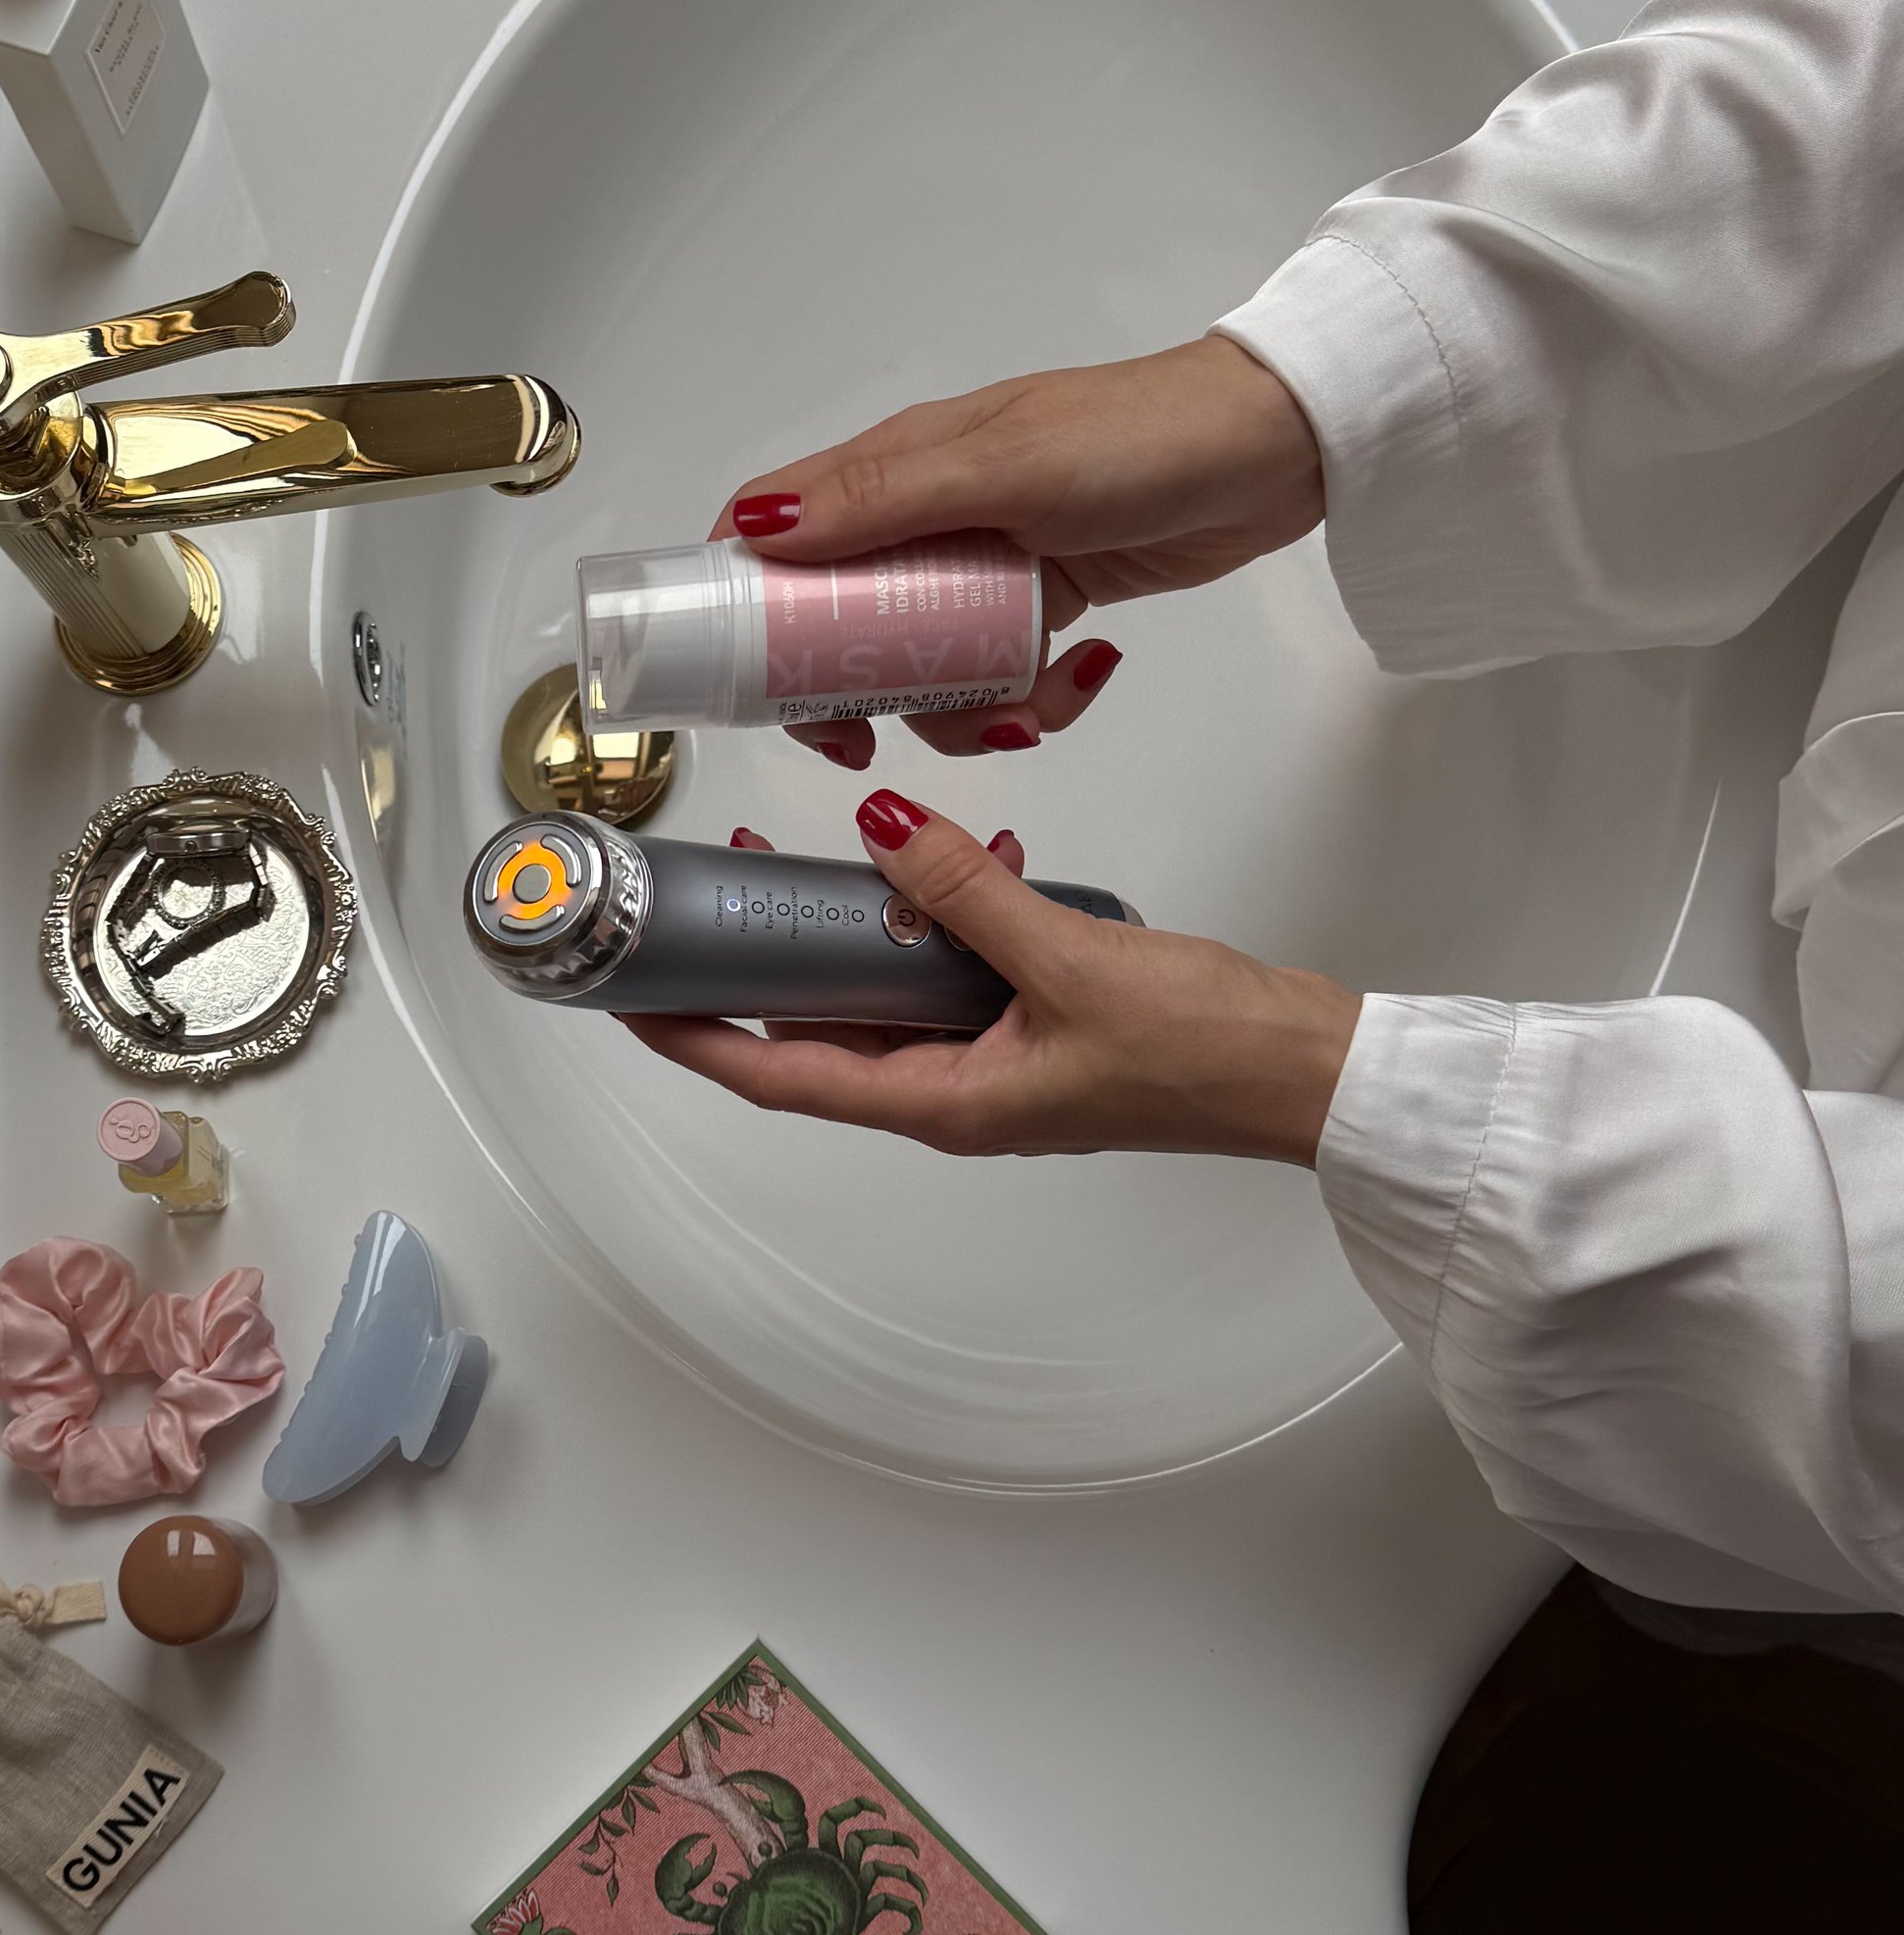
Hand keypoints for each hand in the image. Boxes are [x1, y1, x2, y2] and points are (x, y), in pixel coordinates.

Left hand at [627, 795, 1358, 1164]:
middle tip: (716, 887)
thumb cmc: (1202, 1045)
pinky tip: (955, 861)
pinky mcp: (1037, 1027)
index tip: (631, 999)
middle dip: (765, 961)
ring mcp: (997, 1062)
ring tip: (820, 853)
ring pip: (888, 996)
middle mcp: (955, 1091)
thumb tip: (879, 834)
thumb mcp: (1067, 954)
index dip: (698, 1040)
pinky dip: (937, 921)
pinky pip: (953, 975)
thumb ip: (965, 893)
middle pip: (822, 1031)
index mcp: (944, 1100)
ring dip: (852, 932)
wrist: (1304, 1068)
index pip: (781, 1075)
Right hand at [717, 334, 1322, 766]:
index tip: (756, 685)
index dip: (745, 608)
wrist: (1273, 450)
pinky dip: (1032, 695)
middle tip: (872, 743)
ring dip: (959, 710)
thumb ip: (882, 502)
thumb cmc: (1136, 442)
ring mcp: (985, 560)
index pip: (775, 531)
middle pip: (836, 621)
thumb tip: (755, 529)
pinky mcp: (1042, 598)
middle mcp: (925, 513)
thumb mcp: (1001, 469)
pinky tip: (1084, 673)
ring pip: (923, 662)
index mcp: (896, 466)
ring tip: (1021, 718)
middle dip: (850, 692)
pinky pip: (1001, 669)